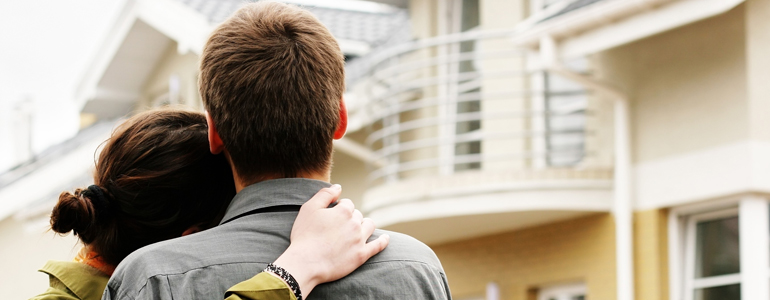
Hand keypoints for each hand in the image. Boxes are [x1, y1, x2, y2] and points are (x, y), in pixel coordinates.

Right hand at [271, 184, 388, 295]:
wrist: (305, 263)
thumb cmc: (304, 235)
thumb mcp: (309, 208)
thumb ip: (325, 194)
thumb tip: (338, 187)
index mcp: (343, 211)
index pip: (347, 204)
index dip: (339, 208)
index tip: (331, 215)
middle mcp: (355, 224)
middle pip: (357, 215)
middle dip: (349, 217)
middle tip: (337, 227)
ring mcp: (359, 240)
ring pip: (369, 226)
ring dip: (364, 224)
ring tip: (357, 229)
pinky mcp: (361, 256)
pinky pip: (378, 246)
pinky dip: (383, 241)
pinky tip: (386, 238)